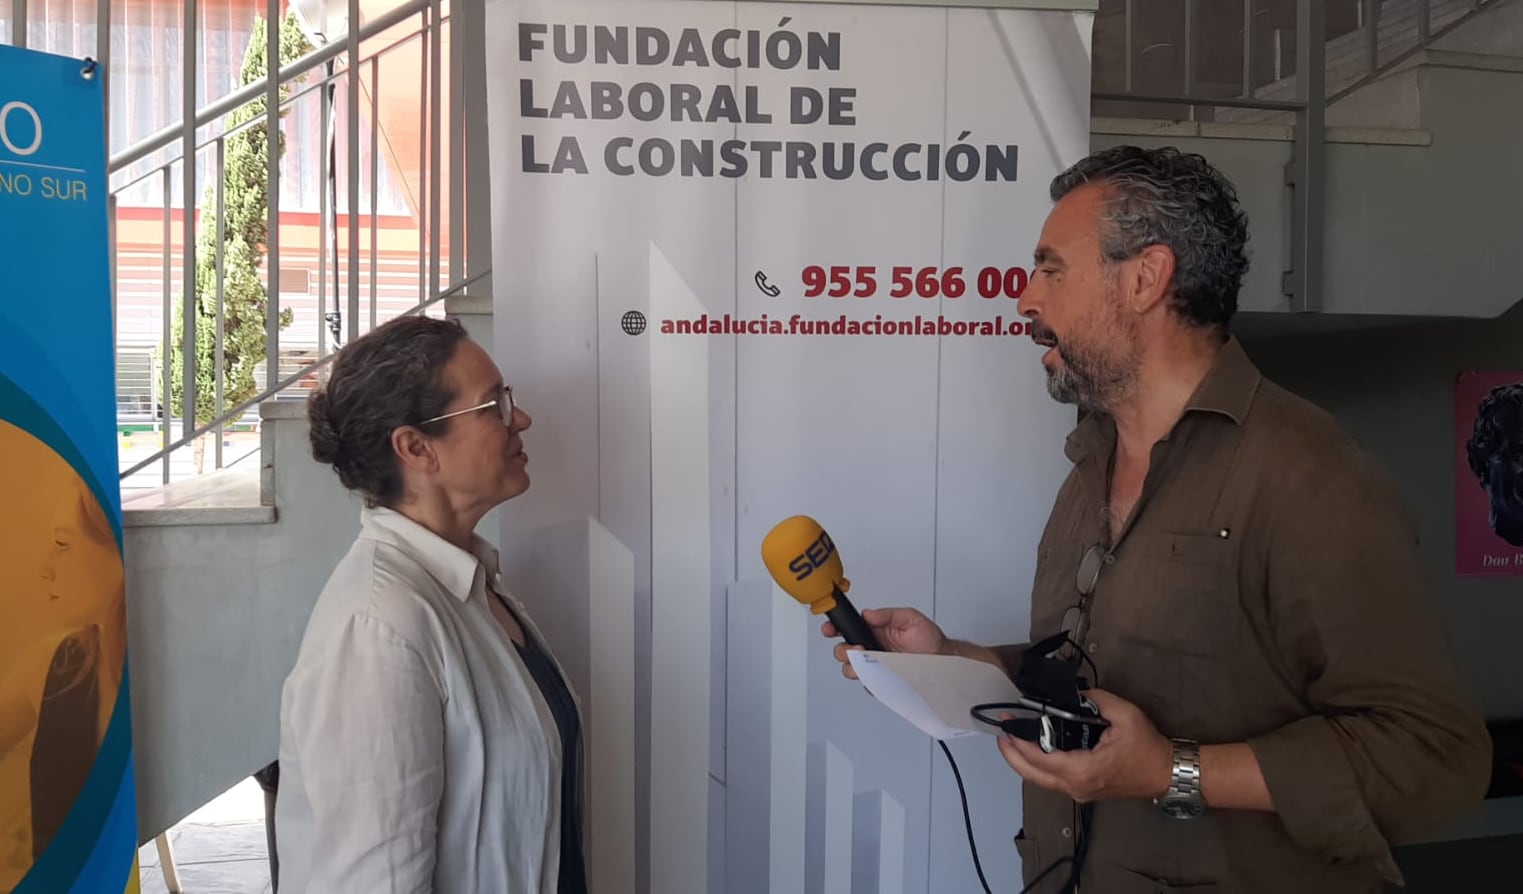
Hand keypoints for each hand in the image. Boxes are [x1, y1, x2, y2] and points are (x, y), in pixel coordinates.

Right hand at [822, 607, 947, 679]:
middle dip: (843, 650)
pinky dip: (868, 680)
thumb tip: (868, 614)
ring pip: (851, 669)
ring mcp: (875, 666)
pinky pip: (868, 684)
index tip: (830, 629)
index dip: (835, 628)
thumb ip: (889, 615)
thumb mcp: (910, 618)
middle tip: (855, 649)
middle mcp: (871, 648)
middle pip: (843, 651)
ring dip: (853, 666)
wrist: (943, 662)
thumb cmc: (929, 640)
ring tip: (865, 662)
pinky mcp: (881, 681)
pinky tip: (877, 674)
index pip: (848, 628)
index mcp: (874, 630)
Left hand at [995, 689, 1172, 803]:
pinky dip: (1037, 765)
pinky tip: (1033, 748)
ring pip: (1040, 780)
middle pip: (1032, 775)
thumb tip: (1076, 694)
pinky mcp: (1083, 790)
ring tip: (1011, 737)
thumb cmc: (1147, 747)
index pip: (1039, 759)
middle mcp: (1076, 786)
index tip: (1008, 723)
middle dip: (1011, 754)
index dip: (1019, 742)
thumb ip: (1097, 699)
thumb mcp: (1125, 714)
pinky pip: (1052, 780)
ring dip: (1022, 761)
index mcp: (1083, 769)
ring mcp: (1079, 791)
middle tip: (1001, 731)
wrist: (1166, 772)